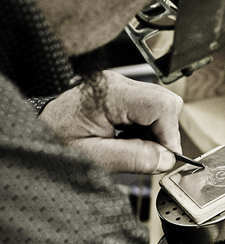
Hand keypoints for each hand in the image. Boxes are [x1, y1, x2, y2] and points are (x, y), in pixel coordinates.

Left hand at [40, 70, 182, 172]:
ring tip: (131, 148)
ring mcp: (119, 86)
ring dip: (154, 132)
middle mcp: (118, 84)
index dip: (169, 135)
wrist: (37, 131)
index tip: (164, 158)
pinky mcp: (120, 94)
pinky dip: (145, 129)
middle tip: (147, 155)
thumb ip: (134, 158)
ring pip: (161, 107)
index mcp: (111, 94)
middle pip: (166, 103)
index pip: (162, 106)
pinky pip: (149, 109)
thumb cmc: (55, 141)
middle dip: (163, 134)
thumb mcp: (96, 158)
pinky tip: (128, 140)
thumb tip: (166, 159)